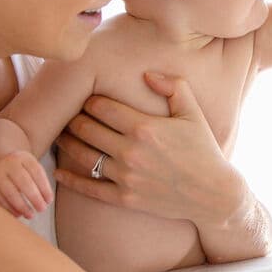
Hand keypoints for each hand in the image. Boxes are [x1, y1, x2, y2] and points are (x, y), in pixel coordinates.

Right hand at [0, 150, 52, 218]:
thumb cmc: (18, 168)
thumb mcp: (29, 166)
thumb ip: (39, 180)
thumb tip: (46, 200)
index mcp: (22, 157)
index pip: (37, 173)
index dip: (45, 188)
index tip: (49, 201)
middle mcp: (8, 163)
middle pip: (24, 183)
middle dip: (35, 198)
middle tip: (42, 209)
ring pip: (11, 193)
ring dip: (22, 207)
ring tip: (30, 215)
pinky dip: (9, 209)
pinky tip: (18, 214)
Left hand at [53, 71, 244, 225]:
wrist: (213, 194)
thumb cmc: (203, 150)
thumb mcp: (193, 113)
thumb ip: (173, 86)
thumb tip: (147, 73)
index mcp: (145, 127)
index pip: (102, 107)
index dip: (90, 100)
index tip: (87, 98)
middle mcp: (131, 152)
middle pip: (87, 129)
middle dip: (73, 118)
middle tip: (67, 113)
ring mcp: (126, 177)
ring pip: (83, 155)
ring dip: (67, 143)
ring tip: (60, 135)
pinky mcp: (125, 198)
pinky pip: (89, 187)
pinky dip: (70, 179)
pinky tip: (58, 171)